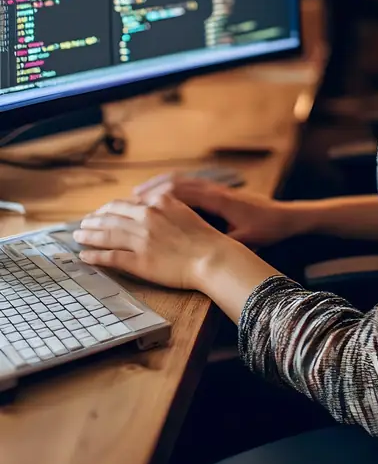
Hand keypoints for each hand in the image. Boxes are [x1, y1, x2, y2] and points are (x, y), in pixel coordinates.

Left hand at [72, 194, 223, 288]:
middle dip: (94, 220)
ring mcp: (141, 239)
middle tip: (83, 223)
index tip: (101, 213)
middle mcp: (146, 217)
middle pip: (111, 216)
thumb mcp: (184, 211)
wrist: (213, 257)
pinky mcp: (139, 260)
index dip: (109, 209)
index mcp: (158, 203)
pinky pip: (110, 256)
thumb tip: (150, 206)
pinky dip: (95, 255)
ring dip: (88, 235)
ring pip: (106, 234)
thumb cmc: (205, 238)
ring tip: (78, 236)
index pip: (125, 204)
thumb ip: (165, 207)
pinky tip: (85, 256)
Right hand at [133, 171, 299, 246]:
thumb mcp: (247, 240)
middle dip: (151, 189)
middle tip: (126, 198)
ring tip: (135, 196)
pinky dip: (170, 189)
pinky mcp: (217, 192)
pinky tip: (159, 198)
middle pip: (177, 183)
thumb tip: (205, 253)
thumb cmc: (267, 228)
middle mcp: (214, 190)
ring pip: (181, 182)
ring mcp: (215, 188)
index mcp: (219, 200)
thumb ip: (226, 244)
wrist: (284, 216)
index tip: (137, 202)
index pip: (183, 192)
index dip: (158, 196)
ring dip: (158, 187)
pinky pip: (188, 185)